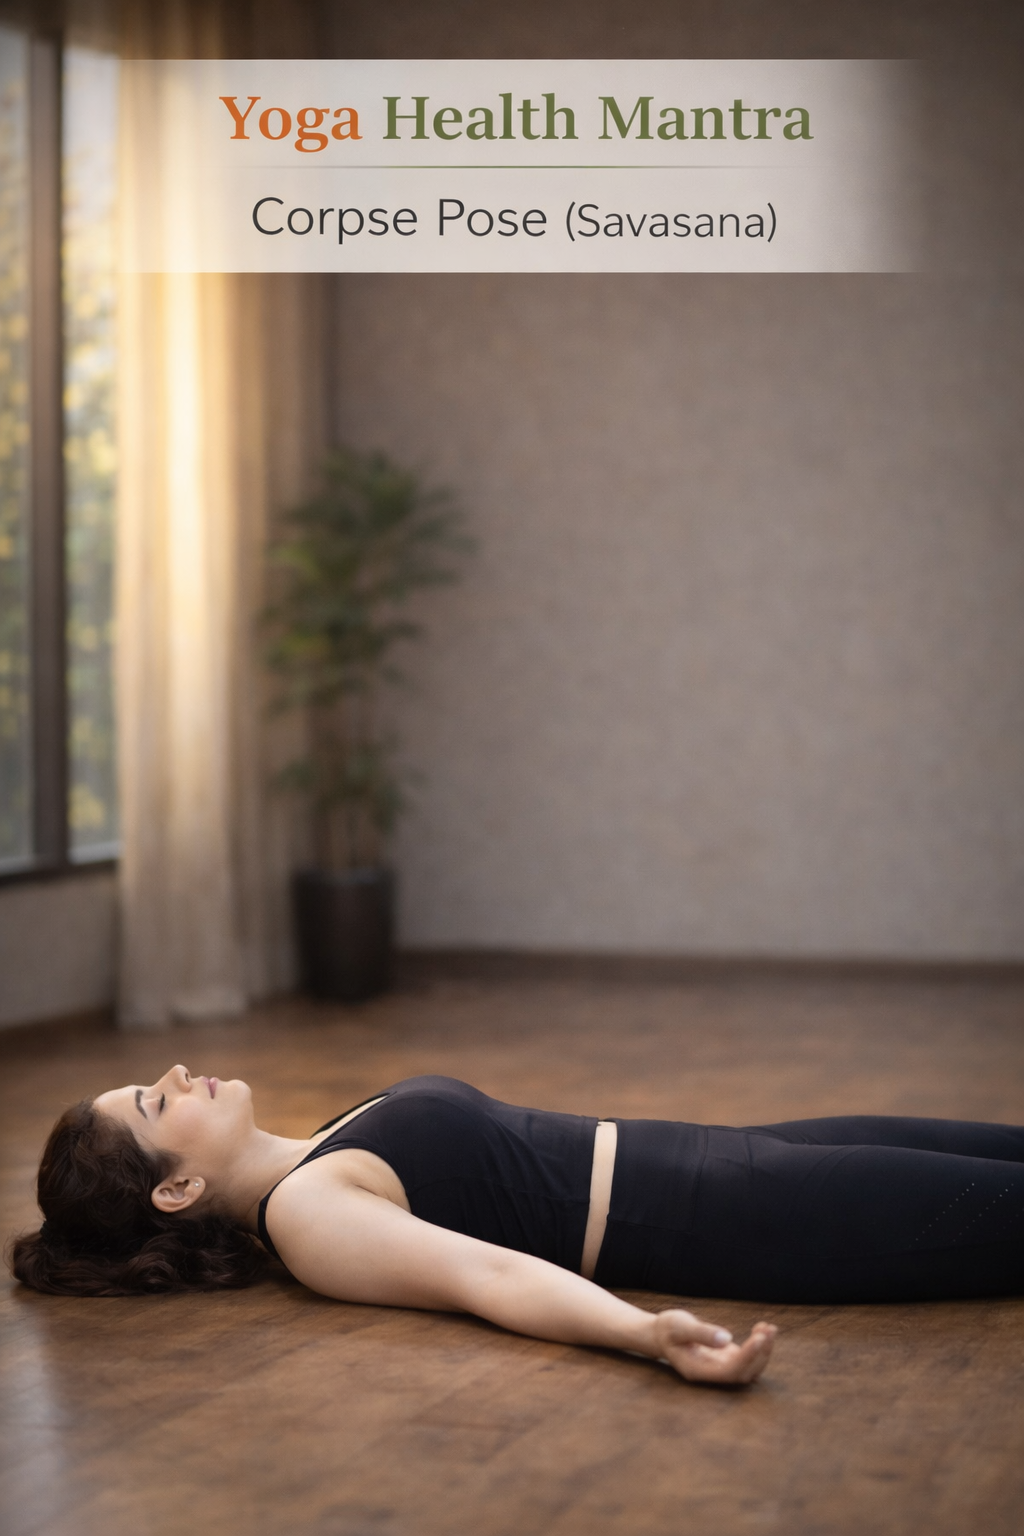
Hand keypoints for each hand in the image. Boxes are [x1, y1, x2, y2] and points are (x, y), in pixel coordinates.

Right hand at [652, 1308, 777, 1385]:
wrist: (661, 1334)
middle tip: (768, 1329)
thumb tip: (727, 1339)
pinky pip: (748, 1360)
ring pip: (749, 1369)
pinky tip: (763, 1329)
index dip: (747, 1356)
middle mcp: (712, 1375)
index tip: (760, 1337)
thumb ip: (702, 1333)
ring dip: (763, 1350)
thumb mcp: (679, 1326)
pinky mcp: (726, 1359)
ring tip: (770, 1327)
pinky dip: (759, 1347)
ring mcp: (720, 1369)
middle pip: (743, 1373)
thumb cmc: (668, 1329)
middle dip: (760, 1353)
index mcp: (698, 1370)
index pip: (729, 1371)